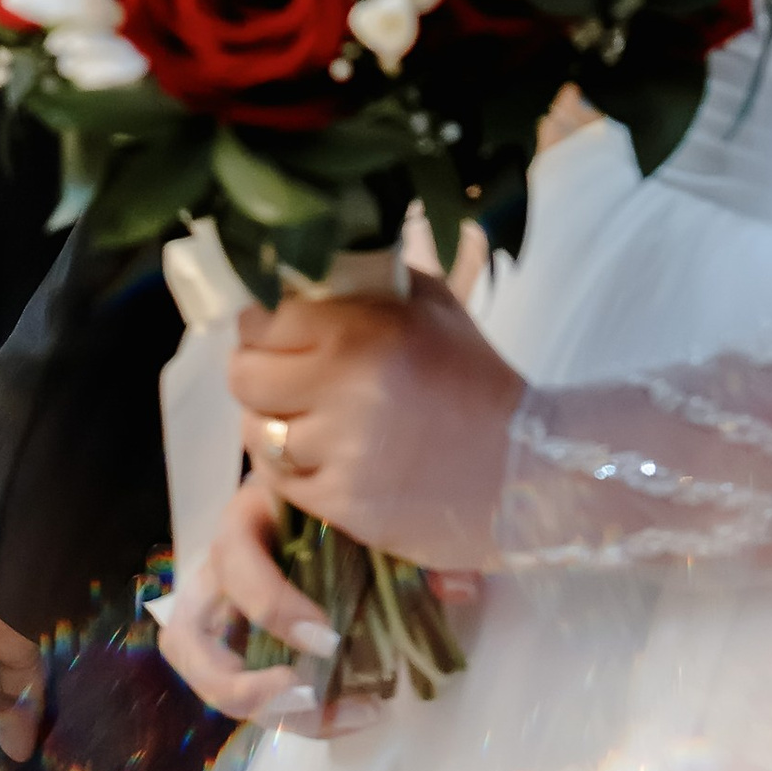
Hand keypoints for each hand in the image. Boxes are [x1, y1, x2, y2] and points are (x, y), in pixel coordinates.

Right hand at [153, 472, 364, 731]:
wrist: (326, 487)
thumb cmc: (334, 487)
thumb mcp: (348, 494)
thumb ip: (389, 529)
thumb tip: (451, 587)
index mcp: (243, 522)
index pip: (233, 563)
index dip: (271, 608)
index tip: (328, 639)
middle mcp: (218, 576)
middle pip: (188, 642)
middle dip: (238, 685)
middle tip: (304, 695)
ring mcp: (226, 619)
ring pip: (215, 683)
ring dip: (276, 712)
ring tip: (343, 715)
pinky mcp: (249, 650)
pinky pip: (258, 696)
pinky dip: (303, 717)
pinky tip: (359, 712)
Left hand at [228, 273, 520, 567]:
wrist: (526, 469)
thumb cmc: (476, 379)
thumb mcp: (432, 307)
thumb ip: (370, 279)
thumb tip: (309, 263)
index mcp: (366, 330)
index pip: (264, 320)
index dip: (259, 322)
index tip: (270, 327)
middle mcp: (346, 388)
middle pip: (245, 376)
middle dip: (255, 371)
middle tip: (279, 372)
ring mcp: (343, 452)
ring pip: (256, 432)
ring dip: (269, 422)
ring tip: (299, 416)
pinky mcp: (344, 506)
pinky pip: (279, 481)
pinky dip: (289, 467)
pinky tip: (316, 455)